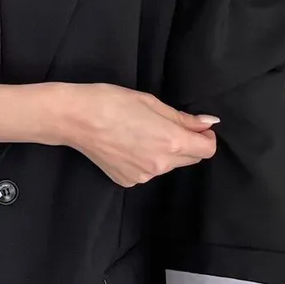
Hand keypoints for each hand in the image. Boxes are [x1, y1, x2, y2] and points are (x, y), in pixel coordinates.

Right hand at [58, 83, 218, 186]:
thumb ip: (183, 118)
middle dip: (186, 144)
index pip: (207, 150)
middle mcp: (160, 164)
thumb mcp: (152, 103)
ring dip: (163, 152)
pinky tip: (126, 146)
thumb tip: (208, 124)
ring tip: (139, 134)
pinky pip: (147, 171)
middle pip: (190, 159)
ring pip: (167, 166)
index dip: (205, 137)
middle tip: (163, 126)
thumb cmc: (113, 103)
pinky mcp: (127, 180)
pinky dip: (144, 160)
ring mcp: (143, 176)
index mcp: (171, 142)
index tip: (195, 127)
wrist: (76, 118)